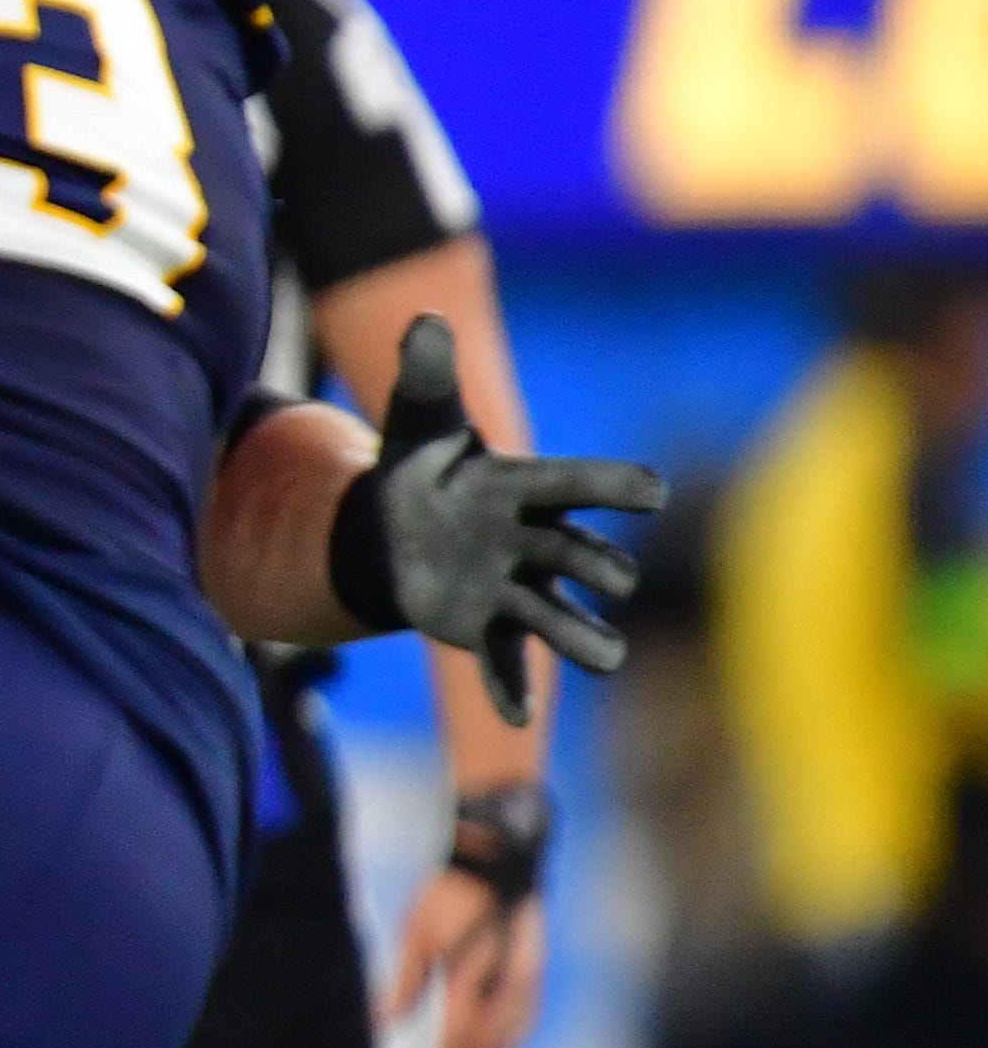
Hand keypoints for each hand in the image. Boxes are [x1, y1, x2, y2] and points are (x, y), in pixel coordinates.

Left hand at [347, 315, 664, 720]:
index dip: (609, 484)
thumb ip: (427, 376)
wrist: (396, 526)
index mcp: (523, 487)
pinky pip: (500, 662)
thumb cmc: (425, 466)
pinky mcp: (482, 627)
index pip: (573, 482)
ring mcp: (511, 588)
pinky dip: (507, 689)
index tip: (652, 489)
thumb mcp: (418, 419)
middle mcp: (530, 542)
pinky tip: (510, 722)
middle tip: (618, 581)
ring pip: (550, 616)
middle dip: (596, 566)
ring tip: (609, 662)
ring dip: (578, 636)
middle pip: (573, 554)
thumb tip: (421, 324)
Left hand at [382, 865, 548, 1047]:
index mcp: (472, 977)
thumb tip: (380, 1023)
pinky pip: (523, 1023)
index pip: (460, 1040)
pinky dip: (505, 1046)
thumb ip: (402, 983)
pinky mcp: (534, 975)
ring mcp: (526, 982)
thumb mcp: (414, 933)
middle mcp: (505, 986)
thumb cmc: (449, 893)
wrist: (496, 858)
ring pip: (509, 1039)